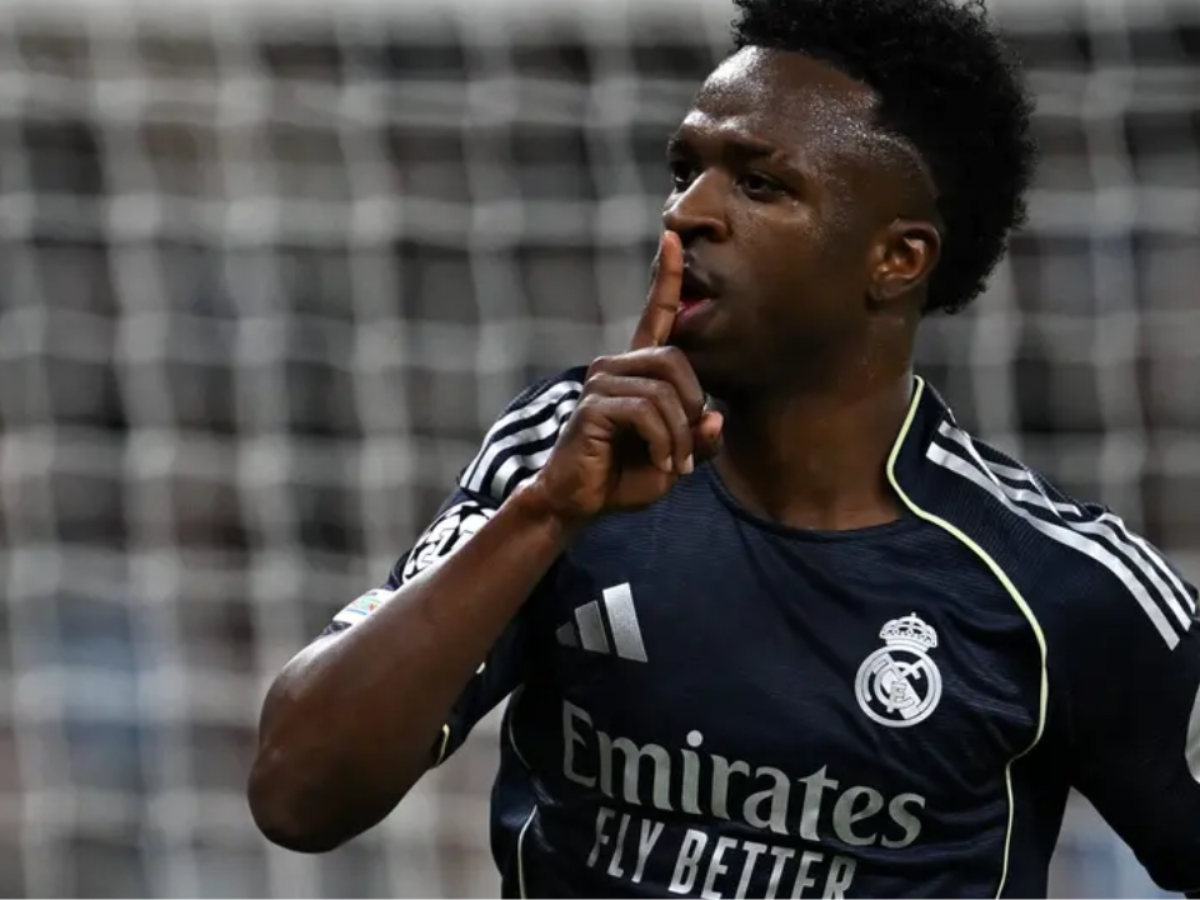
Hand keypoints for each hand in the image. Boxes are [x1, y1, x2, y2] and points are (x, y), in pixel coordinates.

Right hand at [528, 231, 724, 524]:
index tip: (671, 237)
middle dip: (692, 408)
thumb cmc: (624, 476)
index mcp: (636, 370)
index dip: (665, 277)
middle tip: (686, 450)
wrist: (580, 502)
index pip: (655, 314)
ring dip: (679, 435)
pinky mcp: (594, 405)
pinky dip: (664, 442)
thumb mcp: (676, 458)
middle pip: (676, 359)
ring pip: (666, 391)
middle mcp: (615, 366)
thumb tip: (715, 417)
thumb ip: (699, 438)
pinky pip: (648, 412)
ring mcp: (601, 382)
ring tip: (672, 464)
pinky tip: (660, 463)